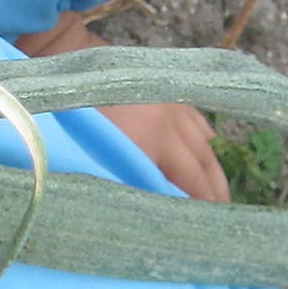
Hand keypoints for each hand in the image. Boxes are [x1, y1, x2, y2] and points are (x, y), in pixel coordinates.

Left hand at [10, 12, 229, 202]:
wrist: (65, 58)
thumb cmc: (70, 114)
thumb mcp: (94, 154)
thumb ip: (126, 180)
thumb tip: (151, 207)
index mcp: (149, 140)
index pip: (185, 185)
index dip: (197, 207)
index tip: (205, 230)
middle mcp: (168, 122)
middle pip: (201, 167)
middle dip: (213, 194)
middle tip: (221, 218)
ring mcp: (171, 104)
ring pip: (204, 144)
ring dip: (213, 169)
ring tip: (219, 193)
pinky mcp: (166, 91)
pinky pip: (196, 119)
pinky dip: (204, 137)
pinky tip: (210, 147)